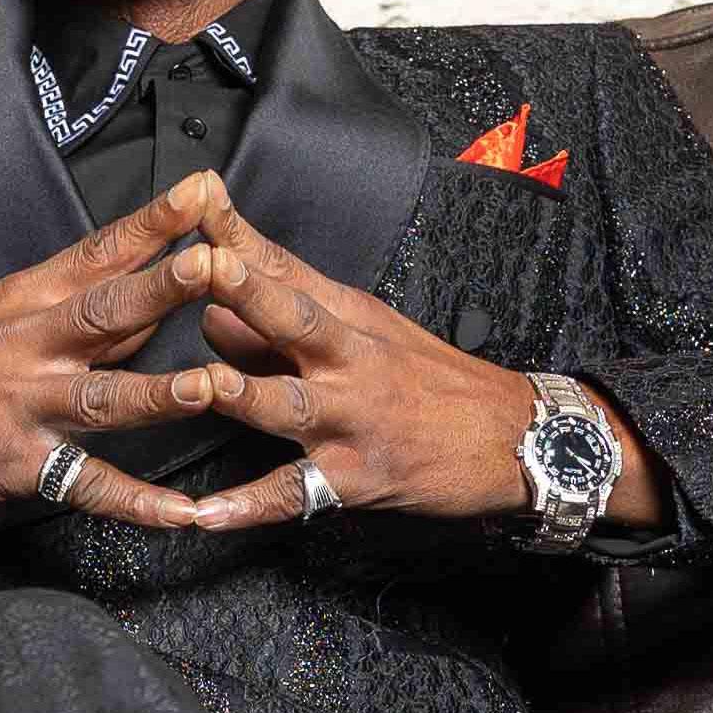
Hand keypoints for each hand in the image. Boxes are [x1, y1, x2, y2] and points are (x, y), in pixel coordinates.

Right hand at [0, 175, 237, 531]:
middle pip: (103, 311)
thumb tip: (156, 295)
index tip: (204, 190)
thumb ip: (79, 310)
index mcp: (25, 298)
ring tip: (209, 385)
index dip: (152, 222)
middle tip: (214, 263)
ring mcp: (22, 406)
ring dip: (156, 393)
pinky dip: (139, 505)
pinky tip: (186, 515)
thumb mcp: (0, 318)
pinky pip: (89, 486)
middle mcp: (25, 344)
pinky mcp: (19, 465)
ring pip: (100, 397)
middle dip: (160, 287)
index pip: (98, 251)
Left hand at [183, 187, 670, 535]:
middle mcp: (349, 361)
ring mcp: (351, 420)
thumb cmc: (437, 383)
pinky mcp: (355, 478)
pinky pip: (293, 494)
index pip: (286, 267)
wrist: (518, 438)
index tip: (195, 196)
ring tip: (201, 385)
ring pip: (289, 405)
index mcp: (350, 317)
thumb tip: (210, 312)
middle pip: (291, 318)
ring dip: (244, 393)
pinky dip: (247, 507)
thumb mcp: (372, 334)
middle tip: (203, 263)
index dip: (238, 233)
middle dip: (247, 290)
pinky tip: (204, 516)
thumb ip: (287, 327)